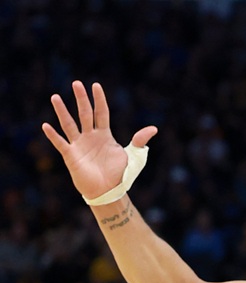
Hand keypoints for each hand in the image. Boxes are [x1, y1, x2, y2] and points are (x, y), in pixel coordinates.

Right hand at [41, 81, 156, 199]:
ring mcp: (79, 145)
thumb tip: (154, 129)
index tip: (96, 85)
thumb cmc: (121, 175)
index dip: (99, 100)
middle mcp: (90, 137)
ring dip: (62, 111)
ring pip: (69, 124)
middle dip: (81, 99)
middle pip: (85, 114)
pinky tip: (46, 125)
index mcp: (105, 135)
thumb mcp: (134, 157)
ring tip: (55, 97)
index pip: (101, 113)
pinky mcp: (71, 156)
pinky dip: (53, 135)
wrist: (110, 192)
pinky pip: (60, 143)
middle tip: (77, 83)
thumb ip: (140, 141)